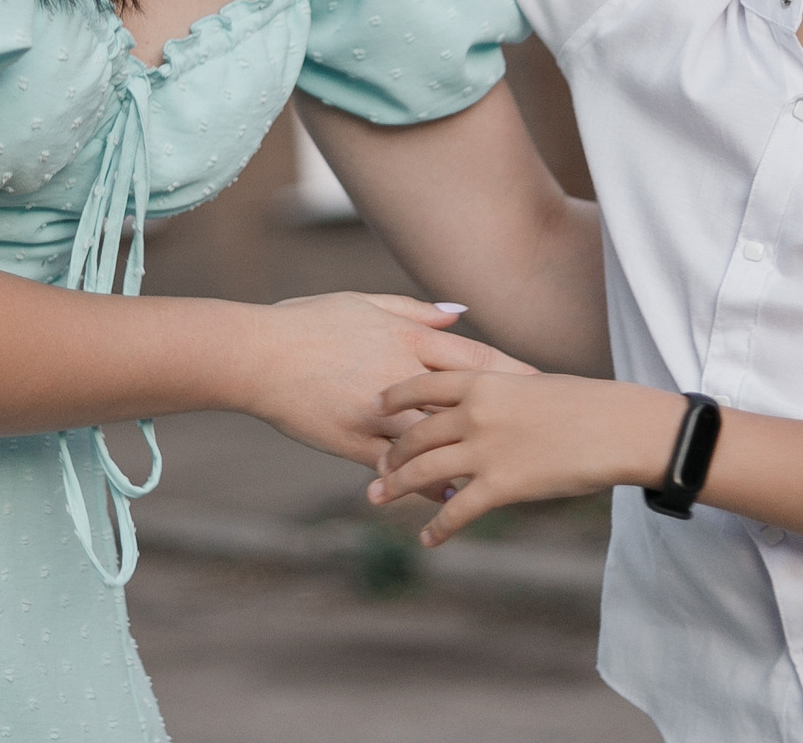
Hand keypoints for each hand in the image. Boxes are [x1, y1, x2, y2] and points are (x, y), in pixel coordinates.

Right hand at [236, 294, 532, 468]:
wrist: (257, 355)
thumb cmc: (310, 322)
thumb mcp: (365, 304)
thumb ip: (415, 312)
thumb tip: (458, 314)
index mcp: (407, 339)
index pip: (476, 360)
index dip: (514, 374)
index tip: (545, 384)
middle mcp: (401, 377)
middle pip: (469, 403)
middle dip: (507, 419)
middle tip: (543, 432)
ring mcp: (380, 415)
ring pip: (440, 442)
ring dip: (474, 458)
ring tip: (509, 473)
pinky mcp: (356, 444)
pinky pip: (400, 470)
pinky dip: (427, 485)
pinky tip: (450, 498)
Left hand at [367, 371, 684, 546]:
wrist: (617, 428)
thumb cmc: (586, 404)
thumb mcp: (532, 383)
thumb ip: (499, 391)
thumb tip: (482, 397)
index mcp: (483, 381)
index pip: (421, 386)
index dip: (393, 397)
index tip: (374, 406)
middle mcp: (474, 413)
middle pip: (415, 433)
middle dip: (390, 453)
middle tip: (377, 467)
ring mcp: (484, 450)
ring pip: (423, 472)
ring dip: (395, 487)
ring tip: (377, 498)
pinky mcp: (500, 486)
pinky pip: (456, 511)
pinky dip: (437, 527)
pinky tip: (428, 539)